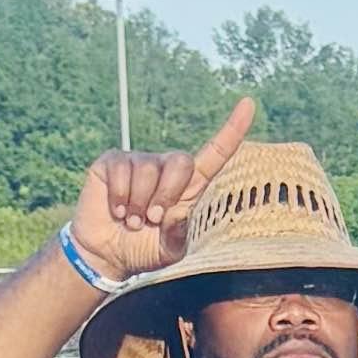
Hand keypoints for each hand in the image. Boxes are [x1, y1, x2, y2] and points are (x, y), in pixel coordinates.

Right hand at [67, 95, 255, 282]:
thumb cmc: (147, 249)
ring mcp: (139, 161)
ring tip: (134, 221)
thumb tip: (175, 214)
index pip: (216, 153)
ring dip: (139, 202)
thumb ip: (180, 234)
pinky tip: (117, 211)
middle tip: (153, 219)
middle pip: (180, 162)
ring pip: (147, 170)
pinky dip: (118, 196)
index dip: (232, 129)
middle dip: (167, 194)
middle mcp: (167, 168)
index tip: (248, 104)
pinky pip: (120, 170)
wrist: (108, 253)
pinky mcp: (113, 162)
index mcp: (192, 186)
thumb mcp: (171, 250)